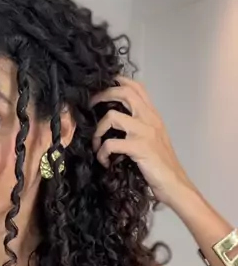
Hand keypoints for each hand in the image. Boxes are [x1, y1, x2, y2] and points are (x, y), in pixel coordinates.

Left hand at [90, 76, 193, 206]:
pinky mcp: (139, 147)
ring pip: (112, 116)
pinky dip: (102, 153)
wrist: (174, 184)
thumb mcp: (153, 138)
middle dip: (102, 96)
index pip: (137, 87)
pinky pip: (111, 143)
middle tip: (90, 106)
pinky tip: (105, 162)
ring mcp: (144, 132)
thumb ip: (139, 125)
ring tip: (97, 144)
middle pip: (124, 93)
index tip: (102, 88)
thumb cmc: (161, 164)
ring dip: (98, 131)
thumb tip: (116, 119)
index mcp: (153, 115)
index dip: (118, 81)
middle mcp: (150, 118)